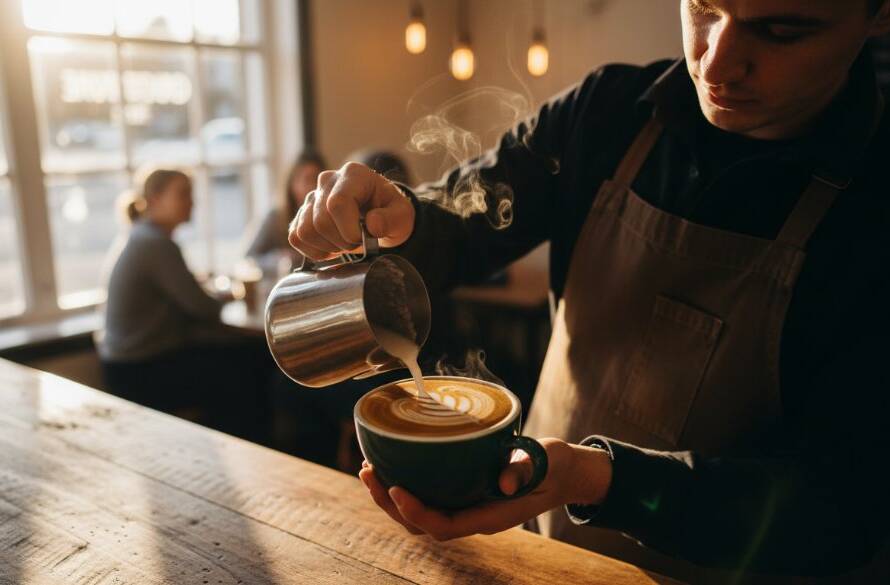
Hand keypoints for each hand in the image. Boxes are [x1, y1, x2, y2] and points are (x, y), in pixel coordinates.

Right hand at [288, 162, 414, 259]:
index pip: (337, 203)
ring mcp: (312, 197)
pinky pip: (296, 238)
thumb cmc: (390, 213)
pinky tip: (331, 248)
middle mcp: (327, 181)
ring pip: (305, 231)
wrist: (379, 216)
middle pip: (320, 221)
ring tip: (344, 245)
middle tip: (357, 244)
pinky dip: (313, 250)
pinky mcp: (301, 215)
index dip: (348, 230)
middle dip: (341, 242)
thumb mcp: (402, 215)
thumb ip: (392, 219)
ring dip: (327, 247)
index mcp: (353, 175)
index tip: (362, 240)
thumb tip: (372, 225)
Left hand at [358, 438, 611, 540]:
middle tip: (369, 473)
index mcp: (489, 517)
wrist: (563, 473)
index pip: (442, 525)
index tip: (397, 487)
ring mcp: (465, 507)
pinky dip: (404, 485)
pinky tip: (391, 463)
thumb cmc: (553, 467)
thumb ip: (525, 468)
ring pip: (418, 514)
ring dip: (389, 497)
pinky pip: (426, 498)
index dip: (415, 512)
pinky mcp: (462, 493)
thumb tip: (507, 481)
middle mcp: (472, 517)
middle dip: (389, 504)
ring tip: (369, 470)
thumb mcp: (545, 462)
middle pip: (420, 525)